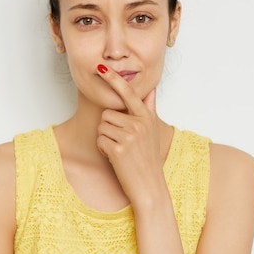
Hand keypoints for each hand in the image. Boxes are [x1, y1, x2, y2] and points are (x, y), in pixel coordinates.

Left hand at [95, 64, 165, 205]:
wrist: (149, 185)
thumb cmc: (149, 157)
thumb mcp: (153, 129)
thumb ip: (149, 108)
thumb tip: (151, 89)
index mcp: (146, 116)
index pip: (127, 92)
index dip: (114, 79)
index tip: (102, 68)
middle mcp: (138, 124)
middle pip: (108, 113)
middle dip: (109, 127)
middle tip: (122, 141)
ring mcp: (129, 136)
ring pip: (102, 127)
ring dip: (105, 139)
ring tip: (120, 150)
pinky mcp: (119, 149)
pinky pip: (100, 141)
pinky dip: (103, 150)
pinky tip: (115, 158)